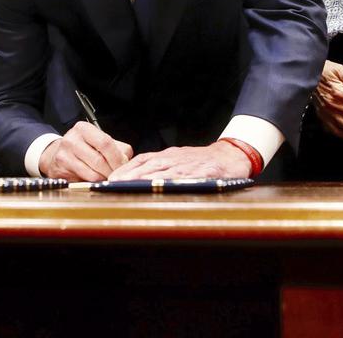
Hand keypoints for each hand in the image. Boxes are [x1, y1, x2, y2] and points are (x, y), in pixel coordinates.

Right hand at [38, 122, 132, 180]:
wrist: (56, 154)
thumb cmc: (83, 147)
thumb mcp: (99, 141)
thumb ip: (117, 148)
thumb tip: (126, 160)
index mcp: (84, 128)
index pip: (105, 142)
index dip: (117, 157)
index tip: (123, 166)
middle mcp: (72, 139)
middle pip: (99, 159)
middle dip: (112, 170)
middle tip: (117, 174)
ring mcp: (65, 154)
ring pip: (93, 173)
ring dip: (104, 178)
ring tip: (107, 176)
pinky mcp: (61, 169)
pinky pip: (84, 179)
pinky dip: (94, 182)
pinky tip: (96, 179)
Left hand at [107, 141, 250, 180]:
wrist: (231, 156)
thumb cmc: (203, 162)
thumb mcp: (180, 161)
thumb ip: (162, 169)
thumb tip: (138, 181)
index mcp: (168, 156)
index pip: (142, 160)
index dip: (126, 169)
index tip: (111, 178)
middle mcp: (174, 158)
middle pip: (147, 165)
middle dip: (128, 175)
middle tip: (112, 184)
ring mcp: (187, 165)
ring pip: (162, 171)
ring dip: (142, 179)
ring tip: (127, 187)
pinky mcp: (202, 171)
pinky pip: (183, 177)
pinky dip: (169, 182)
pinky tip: (158, 188)